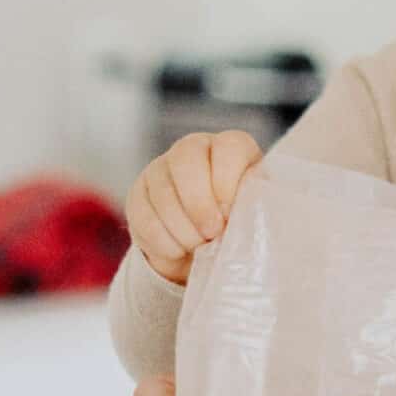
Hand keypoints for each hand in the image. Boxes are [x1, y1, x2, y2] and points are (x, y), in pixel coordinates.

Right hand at [124, 130, 261, 283]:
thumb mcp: (256, 212)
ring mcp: (160, 169)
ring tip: (200, 246)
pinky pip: (144, 217)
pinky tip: (179, 249)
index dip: (227, 182)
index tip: (230, 213)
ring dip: (184, 229)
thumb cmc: (239, 224)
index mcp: (231, 147)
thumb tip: (254, 214)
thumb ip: (257, 206)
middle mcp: (193, 148)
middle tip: (213, 234)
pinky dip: (164, 241)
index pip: (229, 147)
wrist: (204, 246)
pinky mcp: (138, 195)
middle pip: (187, 161)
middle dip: (200, 205)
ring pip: (163, 193)